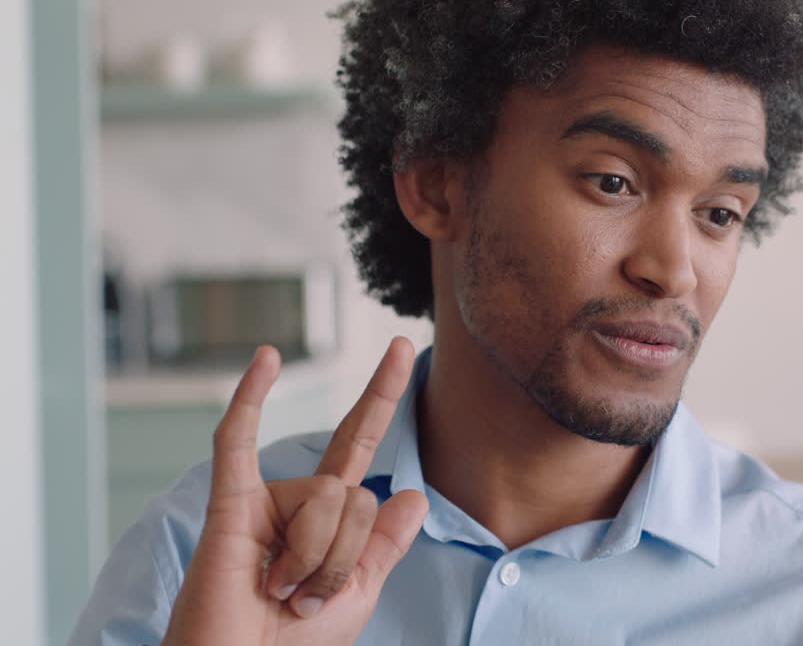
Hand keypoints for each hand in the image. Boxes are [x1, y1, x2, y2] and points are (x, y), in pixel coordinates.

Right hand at [161, 338, 429, 645]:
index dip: (383, 396)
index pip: (360, 442)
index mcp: (327, 517)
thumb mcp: (356, 595)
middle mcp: (296, 499)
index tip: (402, 347)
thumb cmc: (292, 645)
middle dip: (343, 553)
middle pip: (354, 492)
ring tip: (281, 594)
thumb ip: (383, 546)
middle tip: (309, 599)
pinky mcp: (229, 508)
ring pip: (330, 499)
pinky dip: (251, 402)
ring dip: (317, 562)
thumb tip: (413, 492)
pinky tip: (266, 360)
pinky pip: (239, 445)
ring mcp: (263, 500)